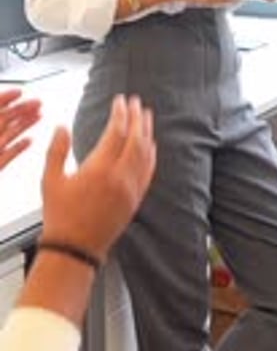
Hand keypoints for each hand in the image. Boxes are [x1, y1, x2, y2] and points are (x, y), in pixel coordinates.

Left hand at [0, 89, 41, 169]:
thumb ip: (2, 134)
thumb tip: (0, 107)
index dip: (6, 98)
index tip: (19, 92)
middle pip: (5, 119)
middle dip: (22, 109)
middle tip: (37, 103)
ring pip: (10, 134)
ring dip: (25, 124)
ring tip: (38, 116)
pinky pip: (9, 155)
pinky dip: (20, 147)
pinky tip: (28, 142)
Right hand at [41, 95, 155, 258]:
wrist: (75, 249)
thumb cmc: (60, 215)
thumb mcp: (50, 180)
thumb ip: (57, 150)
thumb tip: (61, 127)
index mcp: (98, 169)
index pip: (116, 132)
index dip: (120, 113)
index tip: (120, 101)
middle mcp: (119, 177)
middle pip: (136, 139)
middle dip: (137, 117)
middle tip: (137, 102)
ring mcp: (130, 189)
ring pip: (145, 154)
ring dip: (147, 132)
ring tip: (146, 116)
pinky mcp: (136, 200)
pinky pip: (148, 171)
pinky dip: (151, 154)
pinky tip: (151, 145)